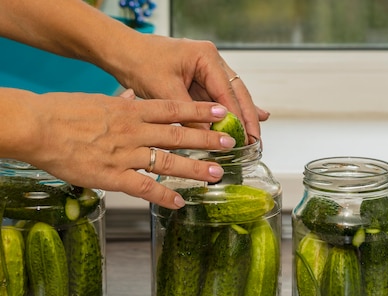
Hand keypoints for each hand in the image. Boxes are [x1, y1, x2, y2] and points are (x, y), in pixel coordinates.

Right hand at [12, 89, 236, 208]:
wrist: (36, 126)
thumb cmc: (63, 112)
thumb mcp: (100, 100)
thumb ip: (123, 103)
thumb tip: (137, 97)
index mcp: (130, 110)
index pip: (173, 109)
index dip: (199, 111)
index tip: (220, 111)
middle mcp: (133, 131)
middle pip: (178, 135)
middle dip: (207, 139)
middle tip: (231, 143)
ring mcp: (125, 154)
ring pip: (168, 161)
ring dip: (195, 168)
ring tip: (217, 173)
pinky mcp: (112, 176)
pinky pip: (144, 188)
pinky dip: (164, 195)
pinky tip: (180, 201)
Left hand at [113, 35, 269, 143]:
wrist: (123, 53)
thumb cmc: (141, 63)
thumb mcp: (164, 90)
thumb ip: (188, 114)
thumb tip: (207, 137)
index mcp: (206, 57)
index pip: (228, 92)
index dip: (239, 116)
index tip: (245, 137)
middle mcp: (212, 62)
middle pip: (237, 93)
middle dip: (248, 118)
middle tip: (255, 141)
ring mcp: (208, 71)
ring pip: (232, 97)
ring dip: (242, 117)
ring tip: (254, 137)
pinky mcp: (201, 81)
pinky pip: (220, 99)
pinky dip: (232, 112)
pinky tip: (250, 120)